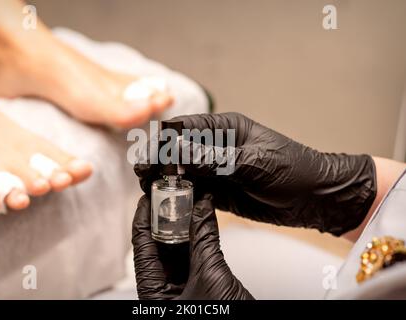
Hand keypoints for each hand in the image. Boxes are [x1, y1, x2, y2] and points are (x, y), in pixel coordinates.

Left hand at [132, 193, 253, 299]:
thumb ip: (205, 239)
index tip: (146, 197)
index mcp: (153, 294)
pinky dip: (198, 236)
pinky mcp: (199, 283)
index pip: (141, 247)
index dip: (143, 219)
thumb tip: (202, 208)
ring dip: (183, 225)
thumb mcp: (210, 276)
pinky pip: (193, 254)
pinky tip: (202, 218)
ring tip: (187, 201)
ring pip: (177, 249)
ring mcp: (182, 287)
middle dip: (165, 218)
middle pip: (158, 246)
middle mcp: (164, 290)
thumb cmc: (223, 319)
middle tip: (171, 194)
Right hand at [135, 112, 376, 235]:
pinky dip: (180, 196)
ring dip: (166, 178)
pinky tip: (167, 201)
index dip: (165, 138)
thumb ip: (215, 159)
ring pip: (183, 172)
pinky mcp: (220, 192)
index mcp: (226, 129)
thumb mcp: (254, 162)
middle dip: (160, 159)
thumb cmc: (292, 169)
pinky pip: (194, 191)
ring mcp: (217, 170)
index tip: (149, 151)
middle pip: (179, 150)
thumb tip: (177, 152)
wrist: (315, 198)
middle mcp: (217, 147)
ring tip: (148, 186)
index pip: (186, 127)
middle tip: (142, 172)